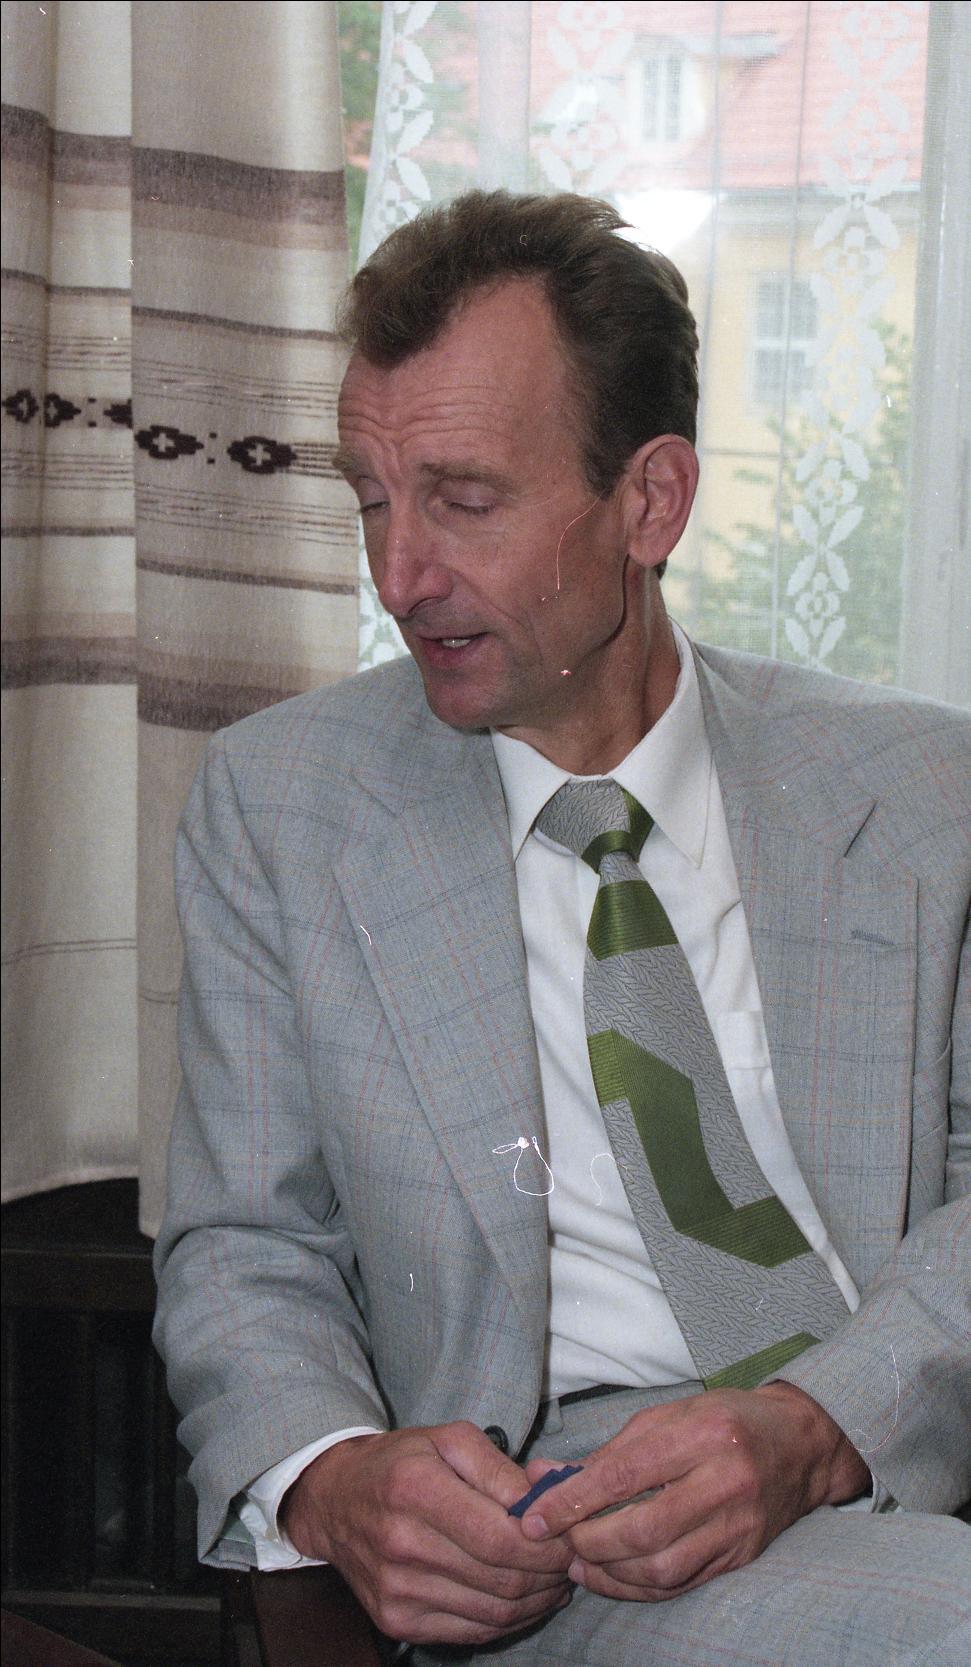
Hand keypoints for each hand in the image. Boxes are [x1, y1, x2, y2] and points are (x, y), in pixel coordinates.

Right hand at [280, 1422, 574, 1644]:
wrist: (336, 1501)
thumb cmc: (401, 1463)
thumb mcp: (449, 1440)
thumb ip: (501, 1468)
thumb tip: (548, 1497)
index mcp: (416, 1489)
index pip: (503, 1538)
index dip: (549, 1544)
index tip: (572, 1534)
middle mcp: (402, 1545)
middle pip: (503, 1579)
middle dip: (552, 1572)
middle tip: (571, 1557)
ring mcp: (397, 1590)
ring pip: (495, 1612)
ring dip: (539, 1599)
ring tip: (555, 1576)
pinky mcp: (397, 1620)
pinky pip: (474, 1631)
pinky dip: (511, 1619)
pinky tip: (526, 1597)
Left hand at [521, 1383, 868, 1600]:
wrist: (800, 1446)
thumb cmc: (725, 1421)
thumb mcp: (668, 1416)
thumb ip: (609, 1450)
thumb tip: (546, 1477)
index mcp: (703, 1435)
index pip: (625, 1474)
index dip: (573, 1500)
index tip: (533, 1516)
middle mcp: (725, 1483)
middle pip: (643, 1530)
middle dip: (588, 1541)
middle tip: (556, 1540)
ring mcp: (737, 1526)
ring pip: (662, 1567)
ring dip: (609, 1573)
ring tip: (577, 1561)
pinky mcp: (741, 1557)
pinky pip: (682, 1584)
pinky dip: (639, 1587)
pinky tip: (612, 1576)